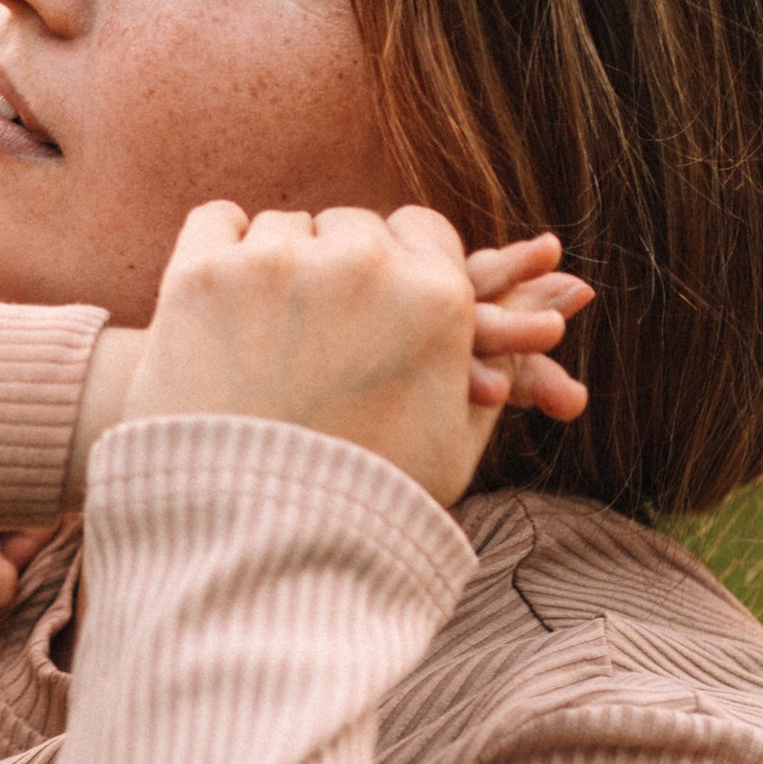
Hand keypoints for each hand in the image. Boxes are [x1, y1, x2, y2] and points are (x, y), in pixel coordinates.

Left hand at [112, 208, 590, 507]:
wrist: (244, 542)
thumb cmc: (363, 502)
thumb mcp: (454, 440)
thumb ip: (506, 360)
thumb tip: (562, 305)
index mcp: (437, 298)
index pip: (426, 233)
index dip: (406, 268)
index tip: (383, 305)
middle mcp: (363, 263)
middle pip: (355, 227)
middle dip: (345, 266)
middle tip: (323, 331)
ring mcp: (276, 264)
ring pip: (285, 226)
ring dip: (281, 262)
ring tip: (270, 333)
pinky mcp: (200, 274)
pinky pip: (217, 220)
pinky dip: (222, 245)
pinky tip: (226, 293)